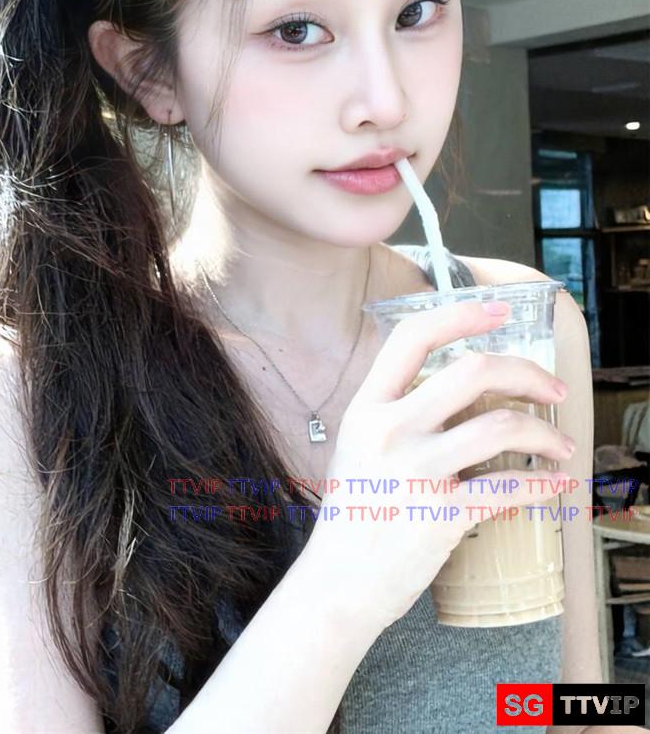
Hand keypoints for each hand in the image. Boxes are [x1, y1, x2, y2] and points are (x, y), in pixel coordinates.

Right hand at [302, 299, 573, 631]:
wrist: (336, 583)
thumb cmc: (352, 514)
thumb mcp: (357, 447)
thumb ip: (394, 412)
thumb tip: (452, 387)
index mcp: (368, 407)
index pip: (413, 337)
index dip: (460, 315)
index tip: (499, 312)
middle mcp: (390, 430)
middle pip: (472, 371)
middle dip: (525, 372)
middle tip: (550, 386)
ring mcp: (416, 471)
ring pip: (500, 426)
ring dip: (544, 432)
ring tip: (560, 445)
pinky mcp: (441, 514)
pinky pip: (508, 488)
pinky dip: (543, 484)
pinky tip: (556, 484)